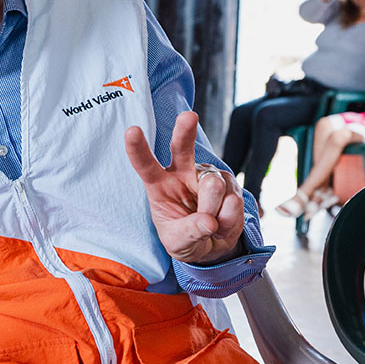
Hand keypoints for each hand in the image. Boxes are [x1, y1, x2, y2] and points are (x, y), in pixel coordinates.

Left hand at [125, 111, 245, 264]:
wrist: (211, 246)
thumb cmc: (185, 238)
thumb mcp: (178, 243)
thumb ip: (190, 232)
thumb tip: (209, 222)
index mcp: (159, 184)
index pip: (145, 165)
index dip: (138, 148)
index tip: (132, 130)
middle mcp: (182, 173)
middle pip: (182, 148)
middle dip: (185, 132)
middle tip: (188, 117)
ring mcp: (207, 176)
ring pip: (214, 186)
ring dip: (213, 210)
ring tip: (210, 226)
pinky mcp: (230, 184)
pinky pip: (233, 201)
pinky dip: (229, 220)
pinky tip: (222, 224)